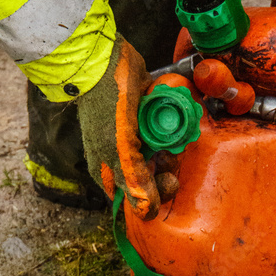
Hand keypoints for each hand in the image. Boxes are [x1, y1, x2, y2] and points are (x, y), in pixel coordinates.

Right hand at [77, 33, 176, 219]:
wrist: (102, 62)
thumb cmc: (106, 109)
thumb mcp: (120, 150)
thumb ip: (136, 182)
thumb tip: (148, 212)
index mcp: (109, 172)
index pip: (137, 198)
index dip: (155, 194)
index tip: (168, 178)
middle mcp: (122, 158)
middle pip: (154, 176)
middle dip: (168, 165)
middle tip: (173, 151)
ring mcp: (135, 138)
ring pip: (163, 152)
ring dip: (173, 141)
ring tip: (174, 126)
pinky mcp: (146, 117)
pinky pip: (166, 127)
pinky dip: (172, 120)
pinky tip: (170, 110)